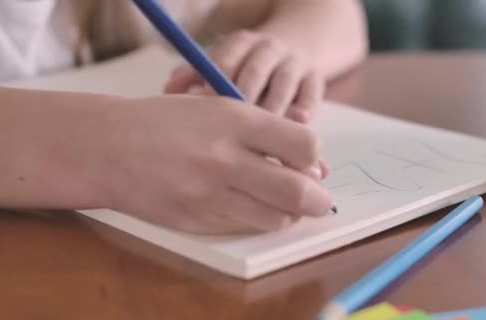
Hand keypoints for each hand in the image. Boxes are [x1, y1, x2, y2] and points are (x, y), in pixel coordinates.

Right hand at [99, 95, 331, 233]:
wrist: (108, 148)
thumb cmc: (167, 122)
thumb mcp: (216, 108)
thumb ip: (264, 133)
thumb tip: (312, 165)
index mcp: (233, 120)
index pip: (304, 145)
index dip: (313, 156)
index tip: (307, 160)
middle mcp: (224, 159)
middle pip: (298, 191)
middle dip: (319, 199)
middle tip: (320, 199)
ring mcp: (208, 195)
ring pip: (276, 218)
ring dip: (288, 213)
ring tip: (278, 200)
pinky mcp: (196, 221)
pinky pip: (244, 227)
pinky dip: (256, 219)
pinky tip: (246, 204)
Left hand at [164, 30, 324, 123]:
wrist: (296, 48)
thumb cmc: (246, 70)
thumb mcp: (222, 64)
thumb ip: (194, 76)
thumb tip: (168, 90)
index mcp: (240, 43)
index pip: (225, 61)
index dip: (213, 87)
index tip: (200, 112)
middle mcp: (269, 48)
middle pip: (254, 72)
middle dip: (242, 101)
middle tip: (229, 132)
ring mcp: (295, 62)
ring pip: (283, 84)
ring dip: (272, 109)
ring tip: (261, 138)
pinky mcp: (317, 78)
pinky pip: (311, 93)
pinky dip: (304, 108)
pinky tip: (295, 124)